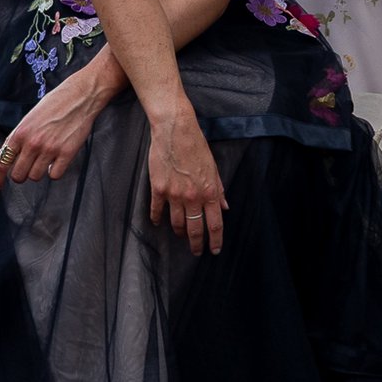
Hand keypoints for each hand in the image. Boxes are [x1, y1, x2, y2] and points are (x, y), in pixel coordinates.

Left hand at [0, 69, 110, 190]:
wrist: (80, 96)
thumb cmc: (55, 104)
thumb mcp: (29, 117)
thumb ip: (16, 137)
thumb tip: (2, 155)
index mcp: (21, 132)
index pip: (2, 162)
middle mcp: (33, 143)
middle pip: (18, 175)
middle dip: (21, 175)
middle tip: (27, 168)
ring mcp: (50, 149)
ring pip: (35, 177)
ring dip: (38, 172)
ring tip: (45, 159)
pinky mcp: (66, 153)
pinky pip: (54, 176)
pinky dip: (54, 172)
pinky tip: (57, 161)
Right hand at [147, 103, 226, 256]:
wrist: (175, 129)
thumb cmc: (196, 145)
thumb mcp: (213, 167)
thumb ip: (218, 189)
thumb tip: (224, 207)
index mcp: (209, 192)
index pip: (215, 224)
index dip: (215, 241)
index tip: (215, 250)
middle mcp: (193, 197)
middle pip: (195, 229)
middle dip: (196, 244)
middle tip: (196, 252)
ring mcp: (174, 194)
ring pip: (177, 223)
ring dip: (179, 232)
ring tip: (181, 235)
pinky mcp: (159, 188)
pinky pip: (157, 210)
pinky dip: (157, 219)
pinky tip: (158, 223)